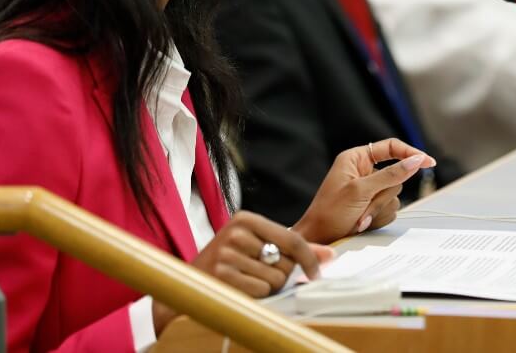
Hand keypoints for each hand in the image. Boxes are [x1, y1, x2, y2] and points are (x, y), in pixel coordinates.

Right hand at [153, 212, 333, 334]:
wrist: (186, 285)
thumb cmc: (228, 264)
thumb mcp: (257, 247)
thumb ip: (293, 248)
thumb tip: (330, 255)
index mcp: (247, 219)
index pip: (292, 237)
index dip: (309, 258)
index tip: (317, 273)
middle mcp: (236, 232)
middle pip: (286, 261)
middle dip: (281, 274)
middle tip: (260, 274)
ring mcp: (227, 253)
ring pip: (275, 279)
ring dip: (268, 287)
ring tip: (248, 280)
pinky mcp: (221, 274)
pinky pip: (260, 291)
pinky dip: (256, 296)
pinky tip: (241, 289)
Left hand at [292, 138, 435, 245]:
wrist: (318, 241)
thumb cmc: (329, 213)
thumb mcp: (360, 190)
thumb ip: (390, 174)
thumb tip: (417, 160)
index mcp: (357, 159)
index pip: (391, 148)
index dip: (410, 153)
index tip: (428, 162)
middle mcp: (364, 172)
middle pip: (396, 176)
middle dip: (382, 195)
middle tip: (364, 206)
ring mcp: (369, 190)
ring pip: (394, 195)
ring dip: (378, 209)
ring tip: (358, 218)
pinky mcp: (372, 206)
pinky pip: (390, 209)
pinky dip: (377, 218)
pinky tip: (361, 223)